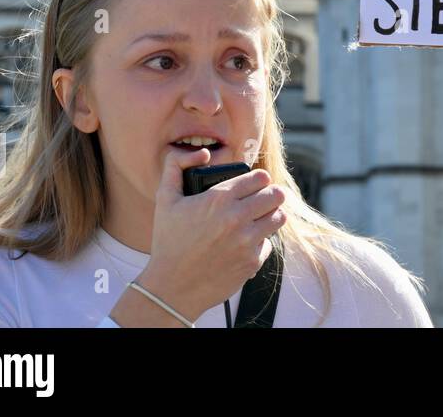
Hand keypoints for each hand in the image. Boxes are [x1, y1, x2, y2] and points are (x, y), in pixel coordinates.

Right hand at [137, 146, 287, 321]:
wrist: (171, 289)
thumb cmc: (168, 242)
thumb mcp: (164, 200)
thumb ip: (176, 167)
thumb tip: (203, 153)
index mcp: (219, 199)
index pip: (260, 178)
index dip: (258, 179)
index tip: (255, 184)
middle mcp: (237, 218)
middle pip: (276, 195)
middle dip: (270, 194)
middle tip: (263, 199)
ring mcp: (247, 241)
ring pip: (279, 217)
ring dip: (271, 215)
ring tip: (260, 217)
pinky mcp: (252, 262)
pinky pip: (268, 243)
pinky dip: (260, 242)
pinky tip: (245, 243)